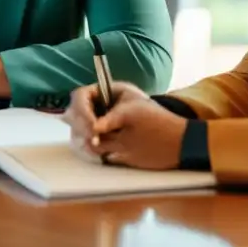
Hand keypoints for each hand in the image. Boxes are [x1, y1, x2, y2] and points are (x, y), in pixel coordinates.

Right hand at [63, 82, 185, 170]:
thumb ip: (113, 118)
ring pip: (78, 131)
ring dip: (83, 138)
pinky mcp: (104, 143)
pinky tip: (101, 153)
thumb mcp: (134, 112)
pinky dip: (90, 150)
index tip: (92, 126)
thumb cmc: (156, 119)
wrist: (173, 141)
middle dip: (80, 125)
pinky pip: (88, 145)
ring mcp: (100, 126)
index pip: (81, 96)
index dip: (82, 110)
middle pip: (74, 113)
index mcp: (107, 93)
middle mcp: (99, 108)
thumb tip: (94, 130)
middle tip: (94, 139)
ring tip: (97, 146)